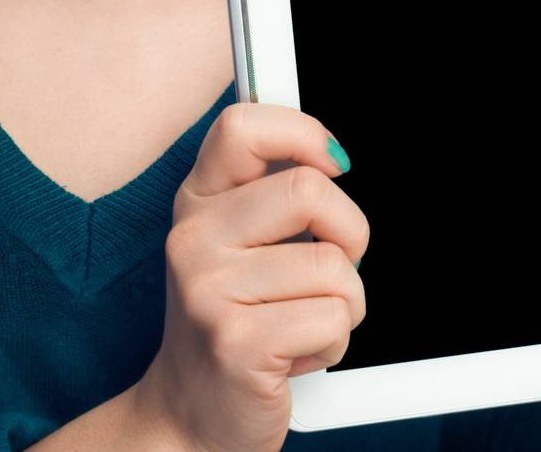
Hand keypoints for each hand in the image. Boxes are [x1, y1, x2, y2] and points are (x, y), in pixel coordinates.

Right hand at [128, 103, 367, 451]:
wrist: (190, 415)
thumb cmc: (234, 320)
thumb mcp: (239, 244)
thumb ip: (274, 192)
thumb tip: (332, 154)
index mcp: (197, 201)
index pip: (242, 125)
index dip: (303, 133)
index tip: (333, 164)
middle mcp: (193, 238)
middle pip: (311, 190)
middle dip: (350, 235)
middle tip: (331, 270)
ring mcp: (209, 290)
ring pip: (335, 265)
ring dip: (344, 304)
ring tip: (302, 323)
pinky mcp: (237, 342)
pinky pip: (333, 318)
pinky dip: (335, 343)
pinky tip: (296, 354)